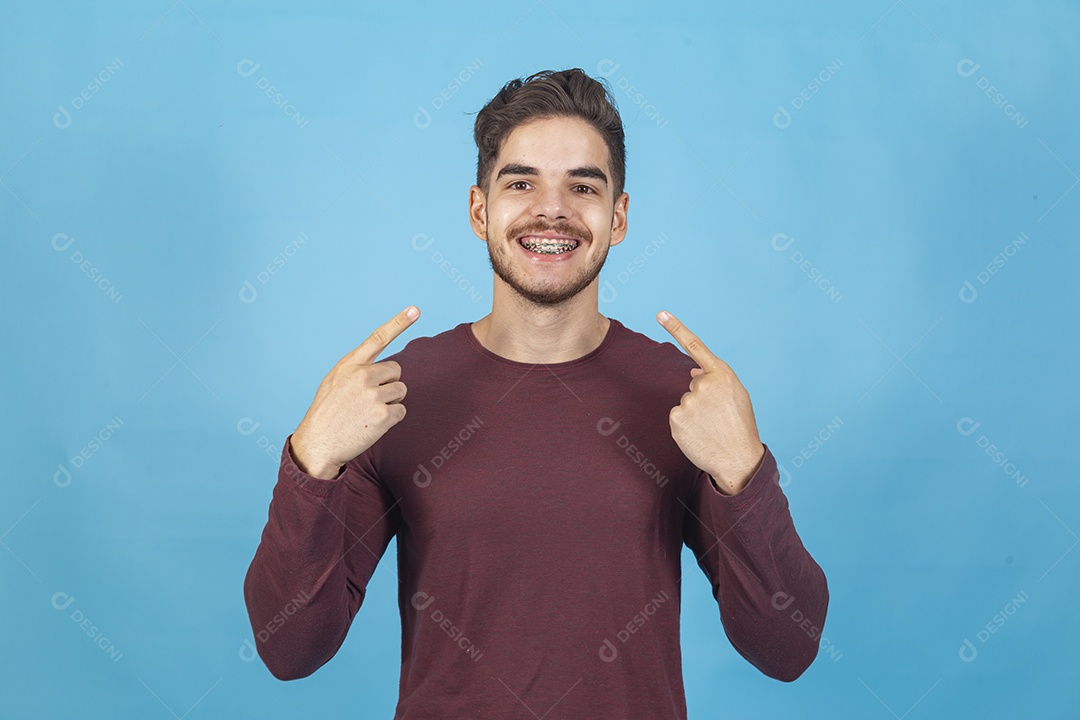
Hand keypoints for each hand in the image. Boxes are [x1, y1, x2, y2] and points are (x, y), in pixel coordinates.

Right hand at [291, 306, 419, 478]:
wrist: (318, 443)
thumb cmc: (328, 412)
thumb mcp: (335, 381)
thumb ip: (357, 369)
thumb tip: (382, 367)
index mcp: (350, 364)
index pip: (378, 338)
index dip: (399, 322)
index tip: (415, 310)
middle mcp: (363, 376)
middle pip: (397, 370)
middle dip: (389, 383)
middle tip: (369, 399)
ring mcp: (374, 395)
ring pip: (400, 391)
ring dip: (390, 402)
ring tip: (367, 412)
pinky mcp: (383, 415)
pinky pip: (401, 411)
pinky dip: (392, 418)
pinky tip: (372, 424)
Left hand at [657, 310, 763, 494]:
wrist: (738, 458)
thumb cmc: (740, 426)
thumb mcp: (736, 395)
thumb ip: (715, 379)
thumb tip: (692, 371)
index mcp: (721, 374)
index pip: (695, 346)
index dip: (676, 328)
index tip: (660, 314)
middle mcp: (702, 384)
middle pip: (693, 385)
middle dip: (702, 398)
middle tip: (719, 416)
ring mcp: (688, 401)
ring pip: (685, 402)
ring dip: (695, 413)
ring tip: (712, 427)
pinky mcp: (676, 418)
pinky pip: (677, 416)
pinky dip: (686, 425)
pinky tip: (699, 434)